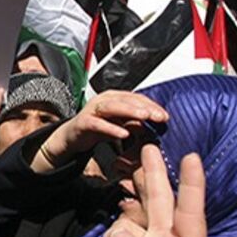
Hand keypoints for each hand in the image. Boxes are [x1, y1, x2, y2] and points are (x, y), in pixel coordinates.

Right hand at [34, 91, 166, 172]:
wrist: (72, 138)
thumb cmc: (96, 129)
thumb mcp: (120, 124)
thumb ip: (135, 122)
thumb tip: (154, 124)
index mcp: (114, 98)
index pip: (136, 98)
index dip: (152, 106)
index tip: (165, 116)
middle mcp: (104, 100)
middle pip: (127, 100)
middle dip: (144, 107)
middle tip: (159, 116)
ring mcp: (92, 110)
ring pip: (113, 107)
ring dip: (130, 111)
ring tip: (144, 118)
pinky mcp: (83, 122)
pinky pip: (98, 124)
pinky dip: (111, 128)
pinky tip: (123, 134)